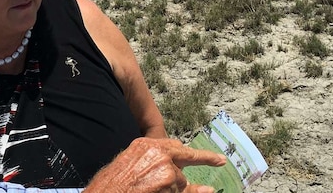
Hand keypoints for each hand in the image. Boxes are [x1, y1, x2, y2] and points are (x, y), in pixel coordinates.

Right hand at [83, 137, 226, 192]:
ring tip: (150, 190)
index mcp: (146, 145)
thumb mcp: (129, 165)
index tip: (216, 157)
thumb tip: (174, 169)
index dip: (196, 154)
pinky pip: (182, 191)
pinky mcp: (170, 183)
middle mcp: (158, 153)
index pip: (176, 147)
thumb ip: (151, 162)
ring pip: (181, 182)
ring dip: (172, 190)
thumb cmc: (111, 184)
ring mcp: (166, 168)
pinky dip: (184, 192)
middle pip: (183, 161)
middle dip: (199, 162)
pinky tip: (186, 190)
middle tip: (220, 159)